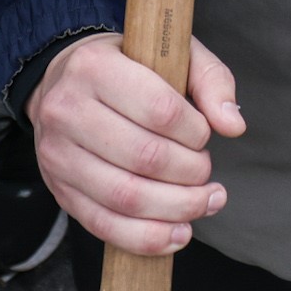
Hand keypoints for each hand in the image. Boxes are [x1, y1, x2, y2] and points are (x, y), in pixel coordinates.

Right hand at [30, 31, 244, 258]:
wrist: (62, 83)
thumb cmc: (126, 66)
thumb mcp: (170, 52)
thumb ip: (210, 80)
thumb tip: (233, 125)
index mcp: (94, 66)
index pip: (159, 110)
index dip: (195, 132)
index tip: (205, 135)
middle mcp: (67, 109)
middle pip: (145, 157)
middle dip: (191, 173)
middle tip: (206, 171)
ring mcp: (58, 154)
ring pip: (126, 197)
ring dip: (177, 209)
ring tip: (205, 202)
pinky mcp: (60, 190)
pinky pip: (104, 225)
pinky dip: (147, 238)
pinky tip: (178, 234)